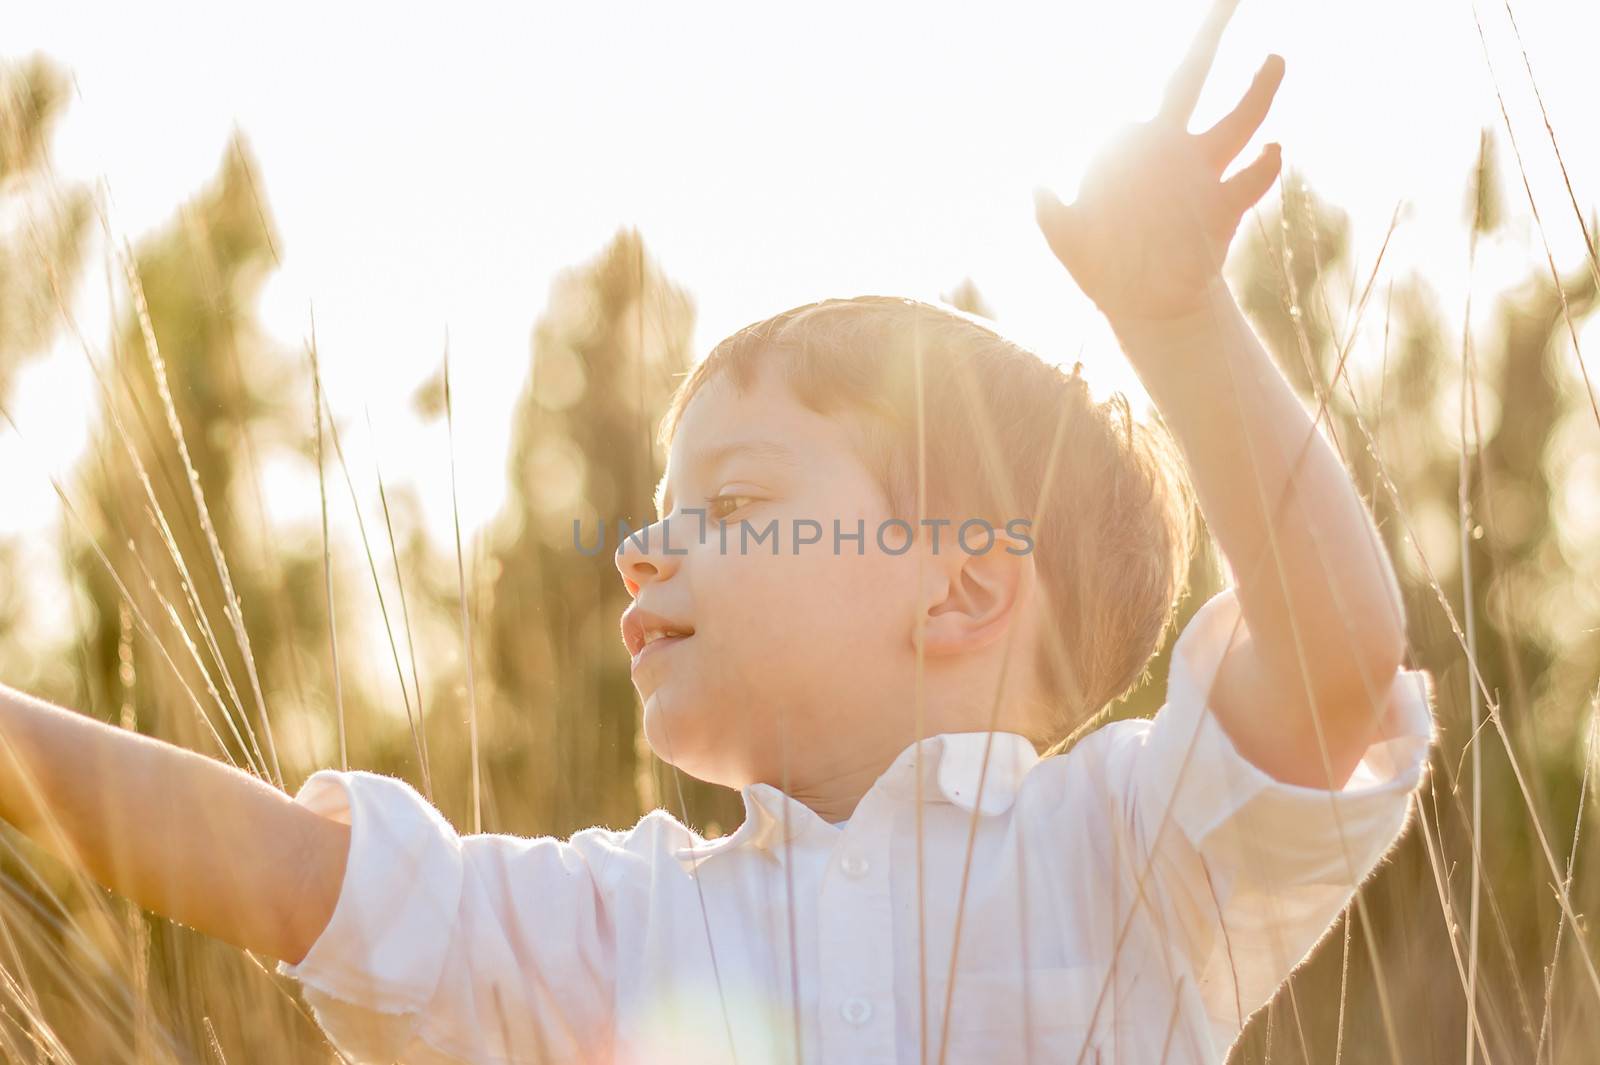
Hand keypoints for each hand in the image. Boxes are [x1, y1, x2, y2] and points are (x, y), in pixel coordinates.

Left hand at [1034, 0, 1284, 323]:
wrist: (1145, 303)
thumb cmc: (1101, 265)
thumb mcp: (1067, 240)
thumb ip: (1051, 214)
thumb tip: (1038, 186)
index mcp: (1136, 147)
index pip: (1129, 120)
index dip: (1112, 156)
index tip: (1101, 204)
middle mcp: (1177, 149)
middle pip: (1194, 77)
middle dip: (1211, 34)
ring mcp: (1205, 174)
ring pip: (1238, 122)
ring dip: (1256, 92)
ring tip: (1272, 57)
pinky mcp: (1226, 208)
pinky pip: (1250, 180)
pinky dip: (1263, 165)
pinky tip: (1273, 149)